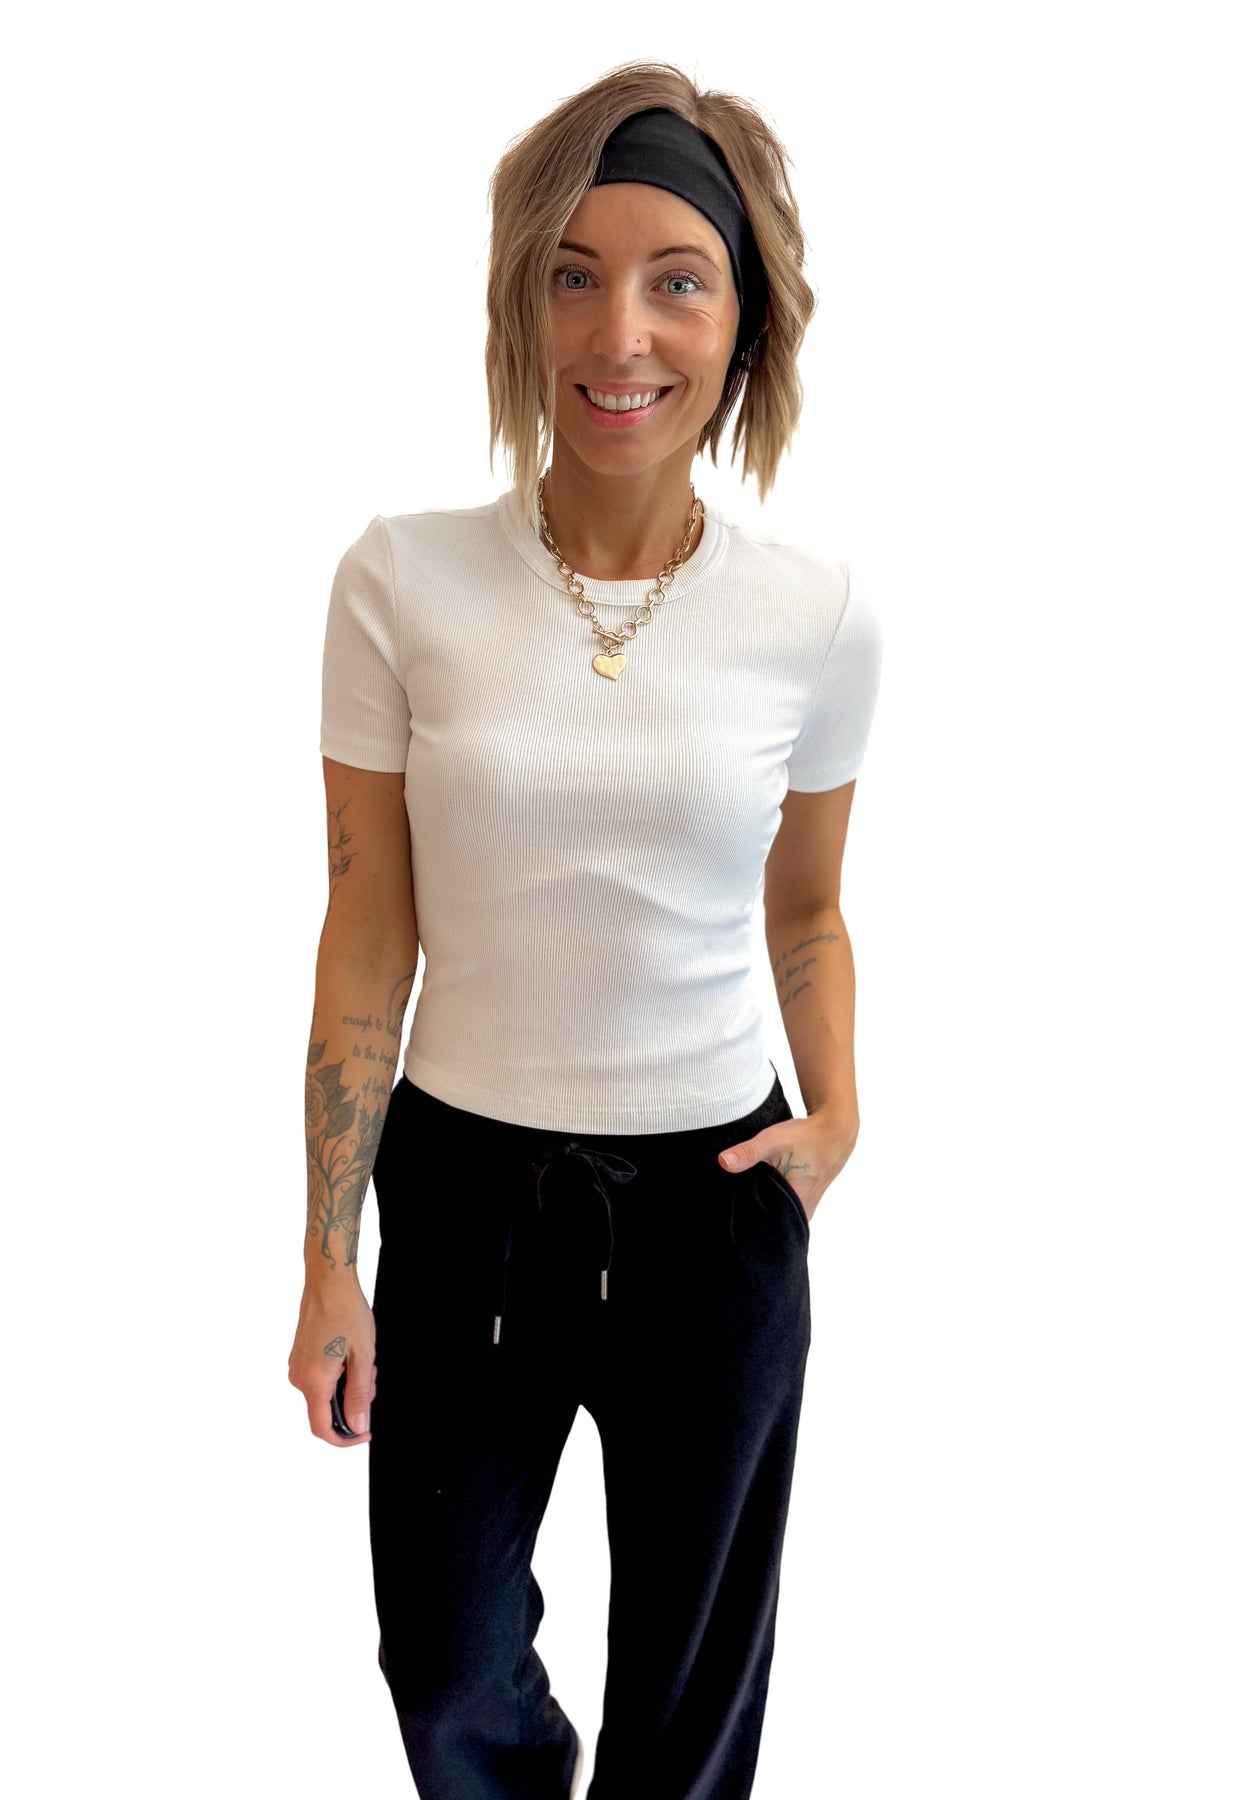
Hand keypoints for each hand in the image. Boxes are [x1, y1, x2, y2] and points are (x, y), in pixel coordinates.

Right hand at [288, 1276, 376, 1447]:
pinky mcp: (300, 1356)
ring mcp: (297, 1366)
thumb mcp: (362, 1358)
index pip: (323, 1429)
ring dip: (347, 1385)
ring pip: (325, 1392)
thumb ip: (359, 1396)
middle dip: (353, 1402)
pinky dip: (338, 1374)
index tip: (365, 1434)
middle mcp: (299, 1378)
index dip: (345, 1439)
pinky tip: (350, 1353)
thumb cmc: (346, 1313)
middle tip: (370, 1376)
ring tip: (362, 1359)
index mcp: (313, 1382)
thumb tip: (358, 1426)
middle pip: (326, 1410)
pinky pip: (320, 1378)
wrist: (328, 1282)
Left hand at [717, 1107, 857, 1223]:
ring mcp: (807, 1208)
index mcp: (797, 1202)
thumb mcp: (774, 1140)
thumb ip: (749, 1152)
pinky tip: (760, 1198)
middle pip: (772, 1225)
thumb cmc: (807, 1136)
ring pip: (780, 1219)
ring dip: (763, 1213)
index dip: (748, 1227)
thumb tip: (723, 1162)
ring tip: (742, 1208)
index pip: (767, 1227)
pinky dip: (773, 1206)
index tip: (730, 1223)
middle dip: (752, 1221)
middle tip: (730, 1215)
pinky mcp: (807, 1202)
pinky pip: (786, 1211)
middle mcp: (804, 1211)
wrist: (835, 1131)